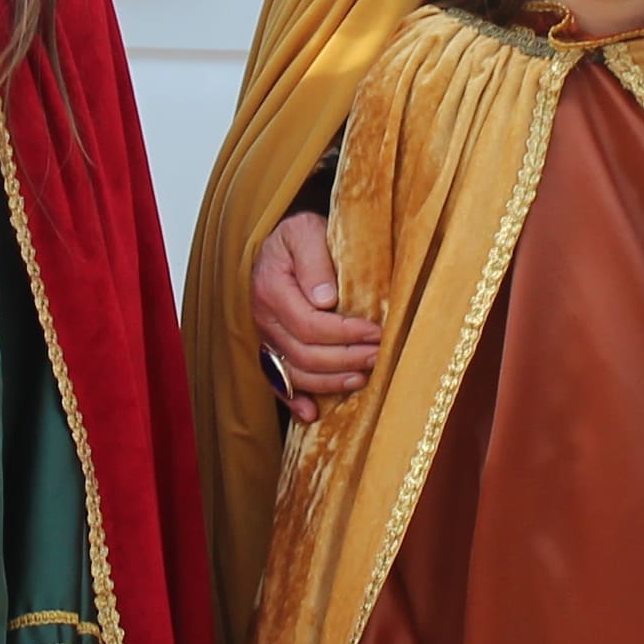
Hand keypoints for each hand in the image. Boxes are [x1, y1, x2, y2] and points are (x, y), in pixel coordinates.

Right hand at [252, 211, 378, 421]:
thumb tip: (326, 298)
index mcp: (271, 289)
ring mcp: (265, 339)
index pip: (309, 324)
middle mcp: (264, 319)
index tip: (376, 331)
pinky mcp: (270, 350)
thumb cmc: (297, 236)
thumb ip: (315, 259)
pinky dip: (294, 402)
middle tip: (379, 355)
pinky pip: (278, 383)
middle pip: (305, 354)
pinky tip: (314, 414)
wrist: (280, 244)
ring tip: (364, 378)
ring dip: (331, 382)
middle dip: (345, 359)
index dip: (345, 333)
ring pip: (295, 373)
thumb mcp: (306, 230)